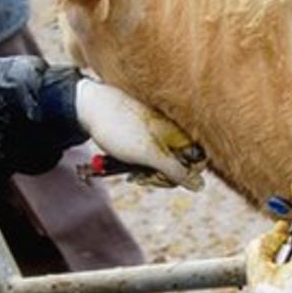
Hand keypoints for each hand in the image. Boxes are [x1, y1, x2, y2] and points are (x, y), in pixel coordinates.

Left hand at [75, 78, 204, 190]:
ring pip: (164, 162)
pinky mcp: (149, 133)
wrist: (92, 107)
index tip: (156, 178)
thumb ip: (176, 170)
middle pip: (181, 164)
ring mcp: (162, 132)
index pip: (198, 162)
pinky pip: (153, 154)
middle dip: (160, 176)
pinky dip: (141, 163)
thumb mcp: (150, 155)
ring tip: (130, 173)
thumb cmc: (121, 129)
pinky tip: (128, 167)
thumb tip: (200, 185)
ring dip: (148, 172)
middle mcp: (176, 130)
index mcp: (182, 130)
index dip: (180, 176)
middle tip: (138, 177)